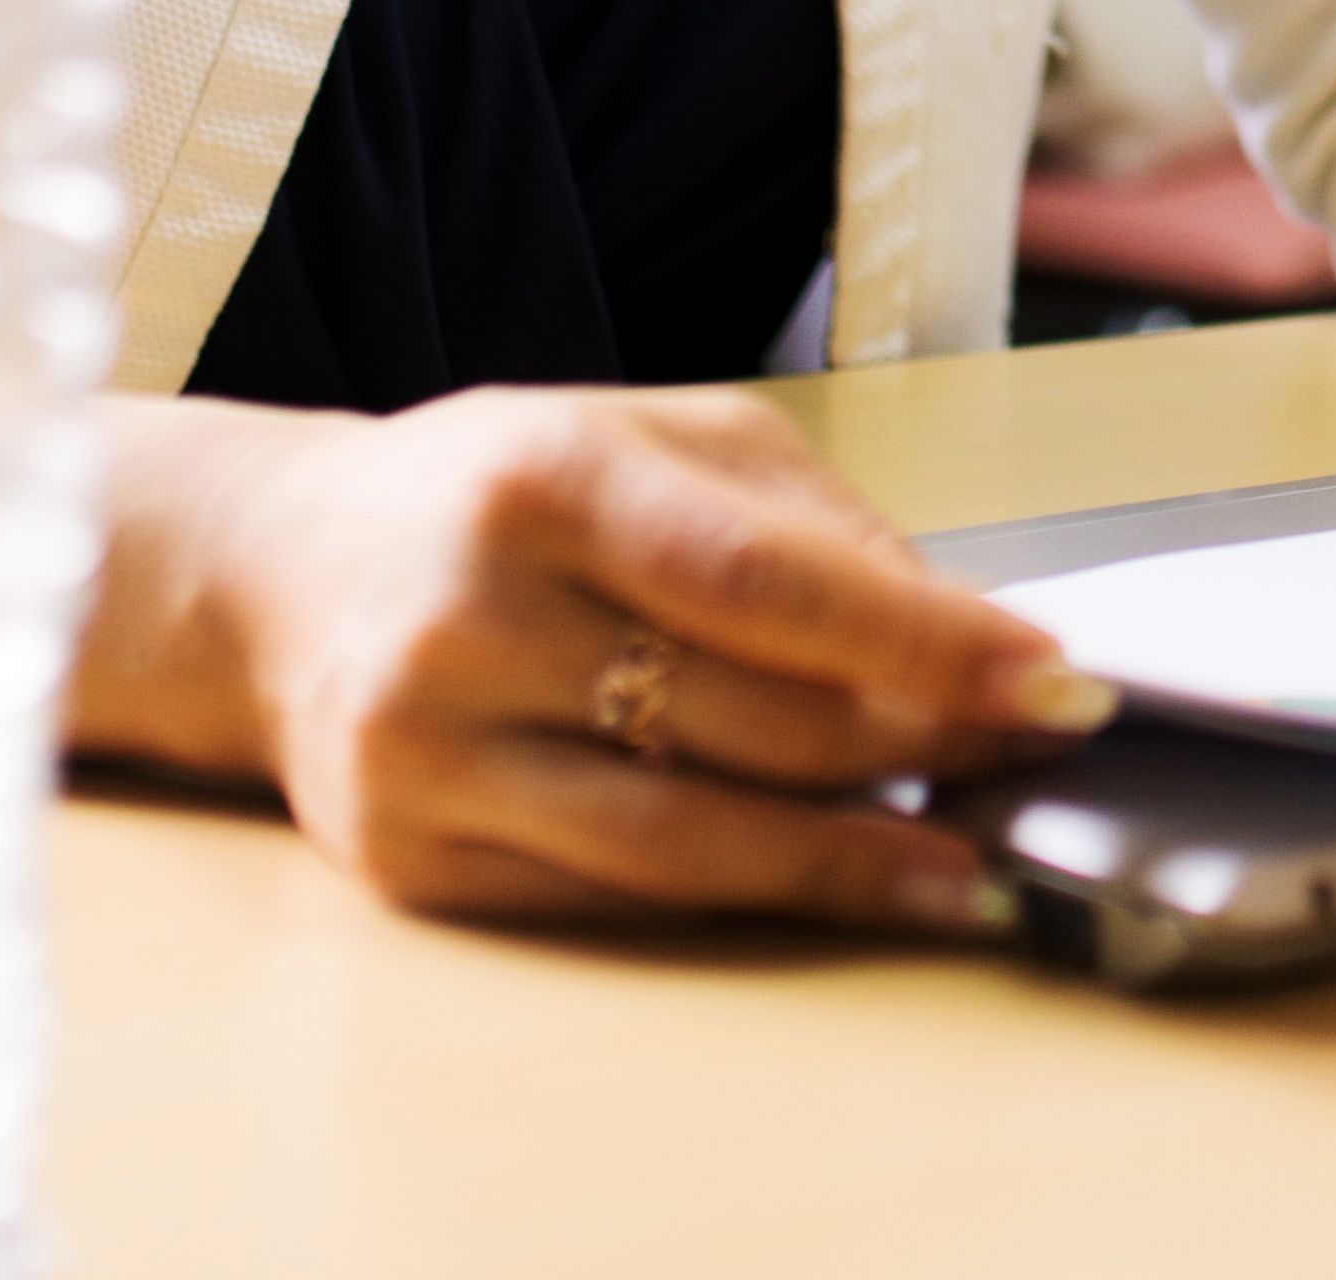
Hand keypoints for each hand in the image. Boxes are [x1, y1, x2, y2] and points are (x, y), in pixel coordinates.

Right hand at [86, 384, 1113, 933]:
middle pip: (746, 718)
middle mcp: (472, 619)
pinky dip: (744, 896)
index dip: (924, 642)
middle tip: (1030, 755)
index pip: (764, 580)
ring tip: (965, 864)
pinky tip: (832, 883)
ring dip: (852, 857)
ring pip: (686, 839)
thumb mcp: (653, 438)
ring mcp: (432, 755)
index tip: (1054, 680)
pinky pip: (614, 898)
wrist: (282, 577)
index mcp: (544, 479)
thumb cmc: (498, 496)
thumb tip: (964, 633)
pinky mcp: (413, 863)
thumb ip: (810, 521)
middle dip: (917, 744)